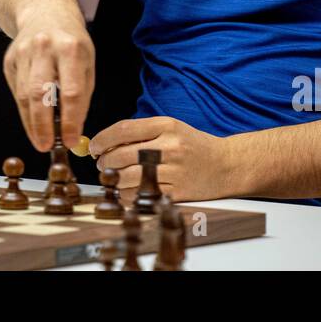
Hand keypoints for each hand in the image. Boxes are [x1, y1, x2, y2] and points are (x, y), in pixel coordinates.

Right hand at [2, 19, 94, 151]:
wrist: (44, 10)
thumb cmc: (72, 42)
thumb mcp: (87, 61)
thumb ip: (81, 95)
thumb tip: (72, 130)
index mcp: (71, 48)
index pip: (71, 91)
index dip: (69, 119)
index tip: (70, 140)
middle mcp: (44, 47)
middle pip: (40, 93)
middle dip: (42, 125)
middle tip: (45, 146)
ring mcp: (23, 52)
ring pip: (24, 95)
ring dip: (31, 122)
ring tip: (40, 140)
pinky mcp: (10, 59)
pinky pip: (16, 91)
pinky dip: (25, 110)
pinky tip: (32, 121)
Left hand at [90, 116, 236, 202]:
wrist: (226, 165)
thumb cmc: (193, 145)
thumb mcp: (171, 128)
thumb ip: (142, 133)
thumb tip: (107, 142)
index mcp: (166, 125)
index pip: (124, 129)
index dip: (102, 139)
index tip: (94, 146)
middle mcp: (170, 146)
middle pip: (122, 155)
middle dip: (105, 162)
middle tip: (102, 164)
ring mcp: (174, 170)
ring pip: (129, 178)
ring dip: (114, 180)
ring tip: (114, 178)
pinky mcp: (178, 191)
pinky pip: (143, 195)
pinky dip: (129, 195)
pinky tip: (128, 190)